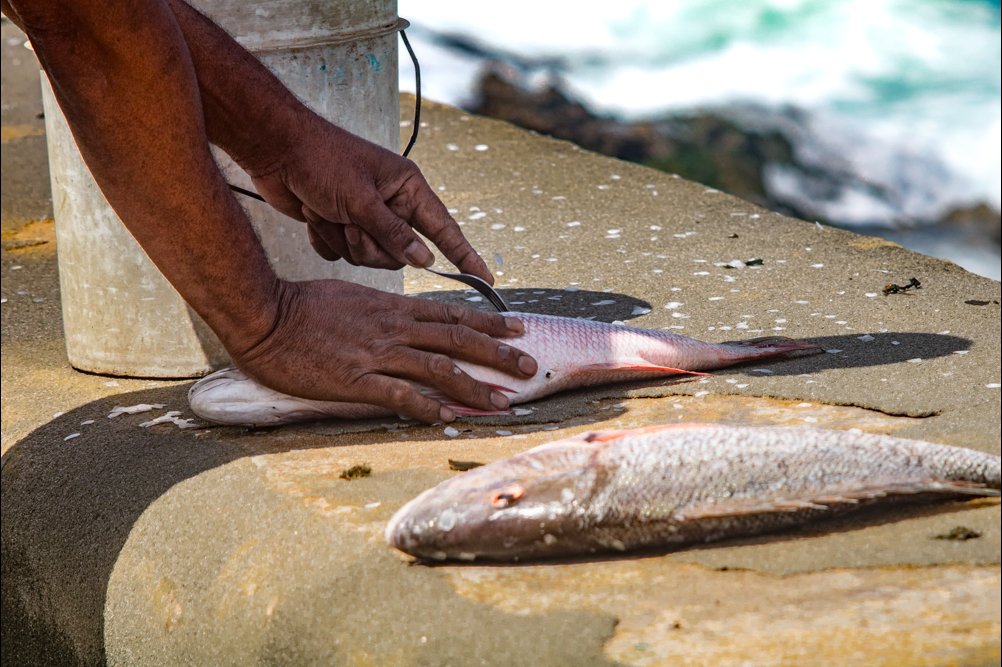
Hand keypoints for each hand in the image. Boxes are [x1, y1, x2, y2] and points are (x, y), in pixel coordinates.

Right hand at [231, 280, 536, 422]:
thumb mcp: (353, 299)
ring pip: (438, 368)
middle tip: (529, 366)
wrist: (265, 315)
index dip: (489, 323)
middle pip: (457, 340)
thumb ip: (385, 312)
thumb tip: (408, 322)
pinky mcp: (356, 380)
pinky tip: (449, 418)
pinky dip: (427, 407)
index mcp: (394, 309)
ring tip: (504, 401)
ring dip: (475, 385)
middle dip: (497, 353)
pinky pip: (399, 396)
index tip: (519, 327)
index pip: (452, 315)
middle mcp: (394, 328)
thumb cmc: (305, 306)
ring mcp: (377, 354)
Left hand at [245, 111, 495, 282]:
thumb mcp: (362, 199)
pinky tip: (313, 216)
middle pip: (398, 253)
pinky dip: (325, 239)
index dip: (466, 256)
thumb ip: (394, 234)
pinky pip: (342, 255)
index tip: (486, 279)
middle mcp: (391, 204)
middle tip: (348, 220)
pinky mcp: (341, 226)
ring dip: (343, 239)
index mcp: (407, 188)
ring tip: (326, 212)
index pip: (445, 230)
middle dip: (369, 244)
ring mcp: (365, 216)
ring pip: (368, 258)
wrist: (276, 150)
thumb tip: (425, 260)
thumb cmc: (322, 161)